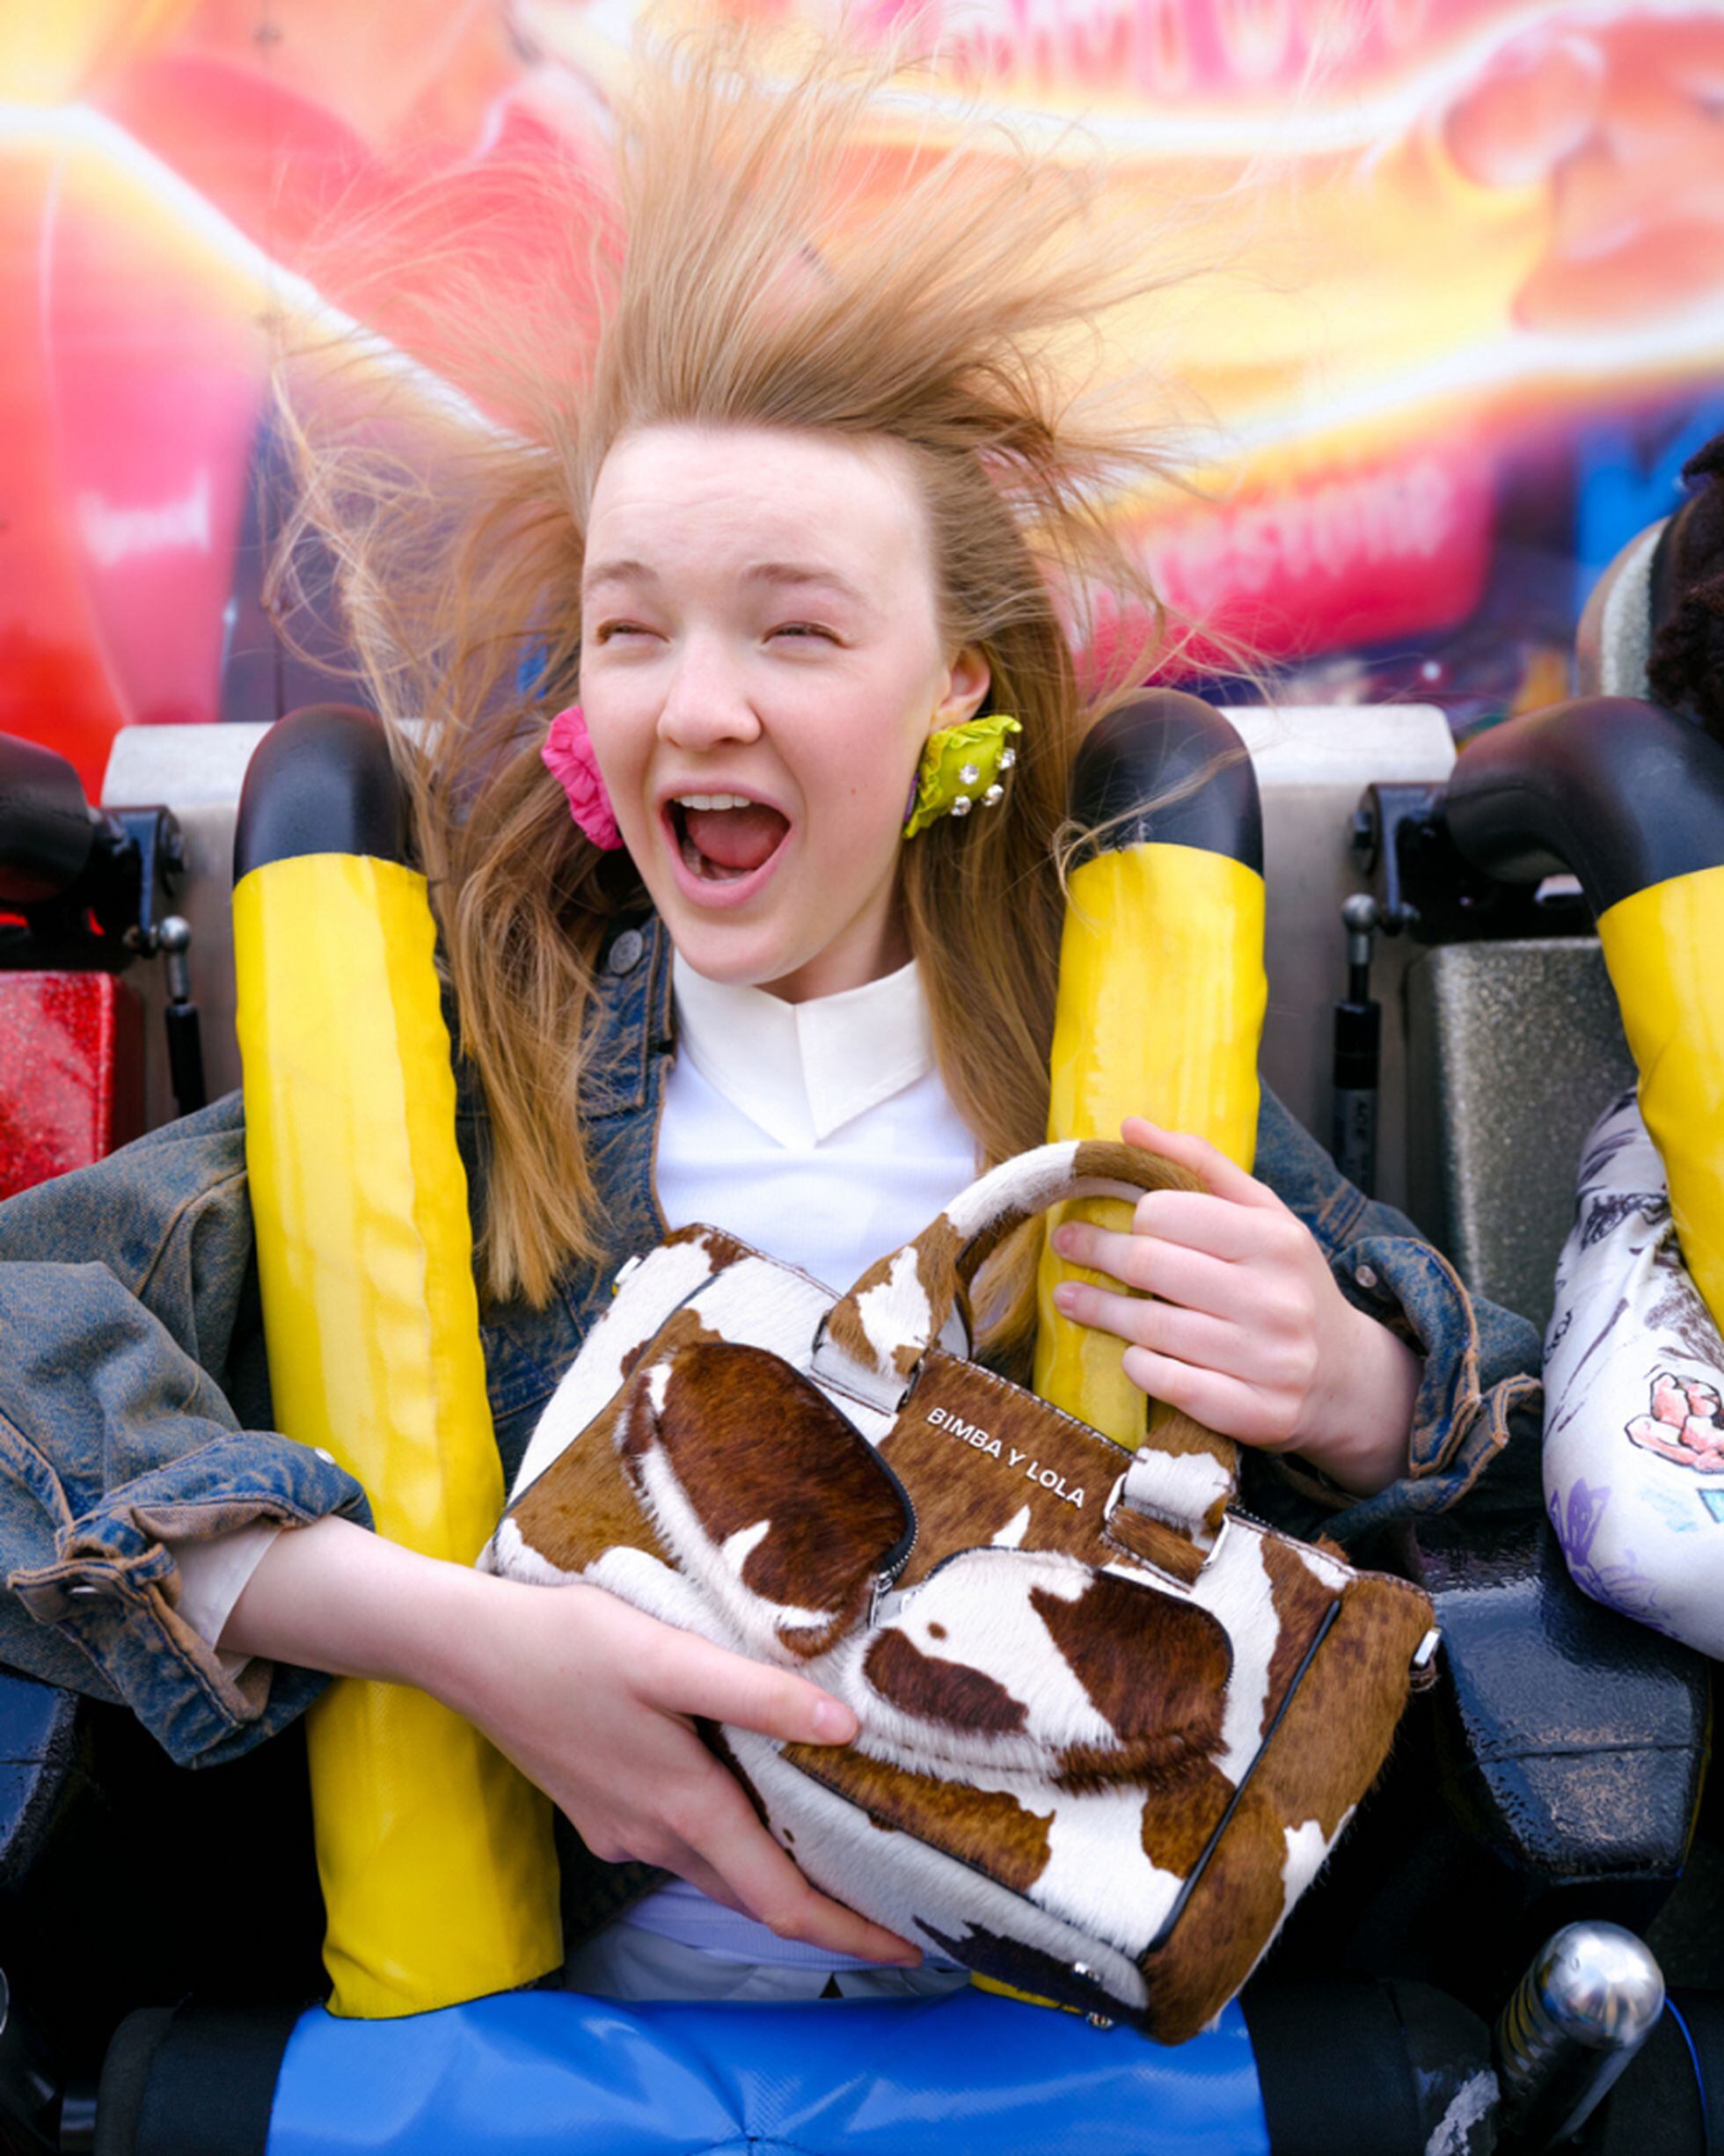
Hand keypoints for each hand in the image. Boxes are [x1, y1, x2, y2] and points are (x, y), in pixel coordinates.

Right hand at [224, 1517, 918, 1965]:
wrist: (464, 1650)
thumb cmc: (567, 1642)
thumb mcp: (668, 1655)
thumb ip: (756, 1695)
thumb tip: (848, 1730)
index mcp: (684, 1808)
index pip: (783, 1901)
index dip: (851, 1930)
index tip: (914, 1945)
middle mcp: (655, 1837)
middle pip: (757, 1895)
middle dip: (827, 1909)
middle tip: (898, 1898)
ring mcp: (622, 1829)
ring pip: (719, 1869)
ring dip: (778, 1874)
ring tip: (842, 1849)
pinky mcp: (600, 1809)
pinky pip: (683, 1844)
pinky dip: (731, 1841)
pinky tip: (752, 1800)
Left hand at [1049, 1117, 1421, 1494]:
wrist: (1346, 1377)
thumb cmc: (1287, 1281)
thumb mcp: (1263, 1214)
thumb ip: (1200, 1164)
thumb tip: (1129, 1127)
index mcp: (1275, 1240)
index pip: (1169, 1213)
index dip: (1137, 1214)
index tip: (1121, 1218)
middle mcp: (1274, 1299)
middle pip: (1150, 1265)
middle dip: (1098, 1251)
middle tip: (1066, 1245)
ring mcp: (1266, 1360)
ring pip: (1151, 1328)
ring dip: (1099, 1309)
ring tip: (1070, 1297)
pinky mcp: (1255, 1412)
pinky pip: (1170, 1383)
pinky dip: (1138, 1365)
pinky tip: (1126, 1353)